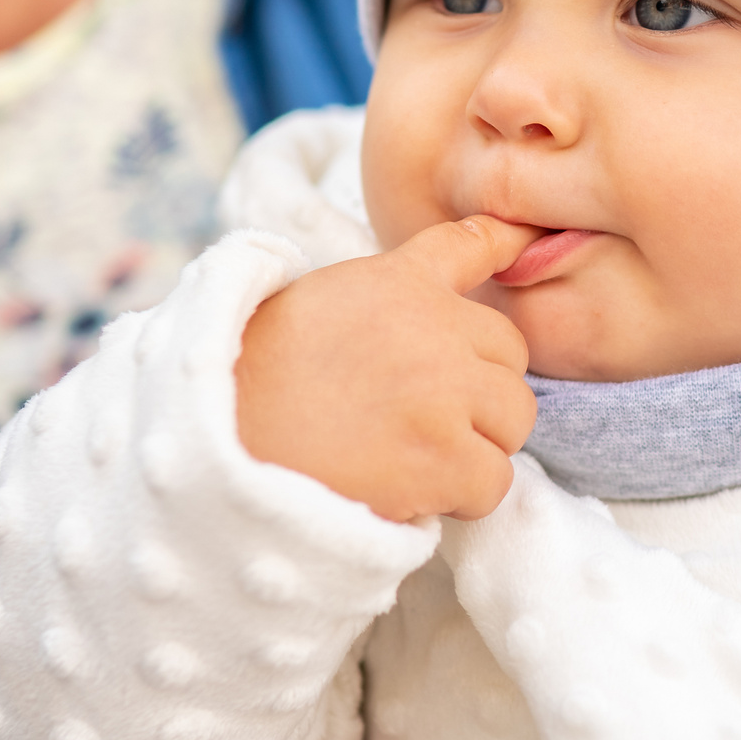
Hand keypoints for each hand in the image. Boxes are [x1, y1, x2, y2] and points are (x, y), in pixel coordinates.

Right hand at [236, 217, 540, 520]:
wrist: (216, 444)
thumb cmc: (249, 382)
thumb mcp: (313, 305)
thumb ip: (376, 300)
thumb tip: (424, 321)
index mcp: (398, 282)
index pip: (469, 245)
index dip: (504, 242)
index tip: (524, 240)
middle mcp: (434, 326)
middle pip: (510, 353)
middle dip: (479, 389)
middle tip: (420, 418)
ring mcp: (445, 389)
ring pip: (514, 419)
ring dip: (477, 444)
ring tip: (413, 457)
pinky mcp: (446, 456)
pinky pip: (495, 481)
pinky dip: (463, 498)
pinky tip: (414, 492)